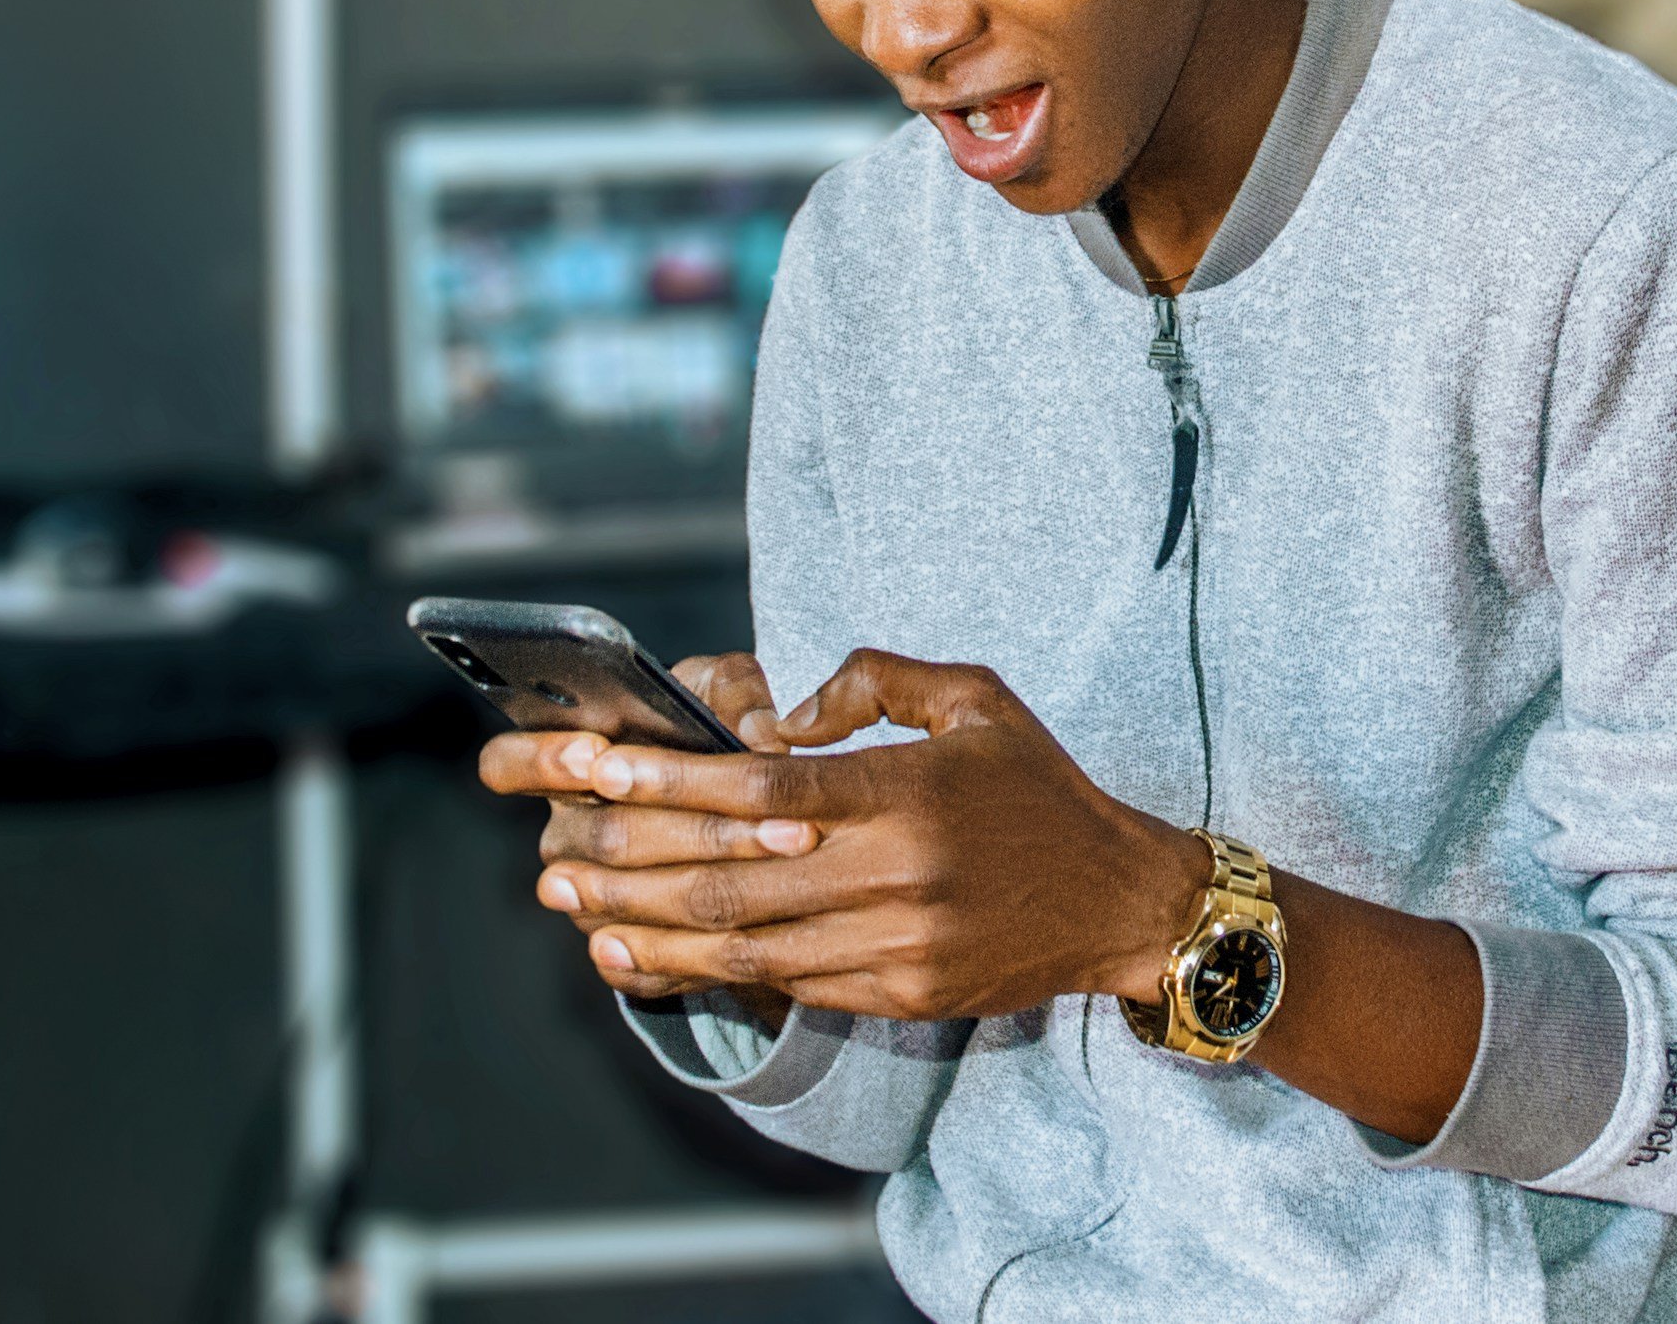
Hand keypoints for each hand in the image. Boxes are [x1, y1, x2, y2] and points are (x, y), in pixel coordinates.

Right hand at [477, 651, 815, 1020]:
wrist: (741, 817)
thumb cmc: (712, 733)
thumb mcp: (723, 691)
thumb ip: (735, 691)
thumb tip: (760, 737)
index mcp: (567, 761)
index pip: (507, 764)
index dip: (541, 760)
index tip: (596, 752)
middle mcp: (566, 832)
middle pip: (600, 836)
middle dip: (694, 824)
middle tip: (772, 815)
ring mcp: (584, 898)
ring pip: (627, 898)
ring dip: (714, 877)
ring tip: (788, 849)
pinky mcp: (616, 952)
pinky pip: (638, 962)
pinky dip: (696, 945)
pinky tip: (750, 928)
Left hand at [515, 648, 1208, 1018]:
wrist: (1121, 902)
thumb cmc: (1039, 789)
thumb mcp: (976, 699)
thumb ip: (876, 682)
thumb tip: (785, 714)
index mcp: (908, 793)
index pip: (764, 791)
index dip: (671, 782)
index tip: (598, 768)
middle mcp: (896, 875)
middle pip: (730, 877)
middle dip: (628, 863)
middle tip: (554, 849)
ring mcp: (894, 945)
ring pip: (742, 945)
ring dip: (646, 926)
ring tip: (574, 906)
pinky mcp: (897, 994)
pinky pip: (781, 986)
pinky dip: (702, 973)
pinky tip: (646, 955)